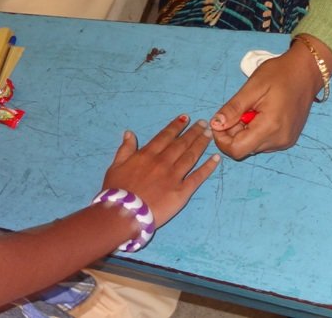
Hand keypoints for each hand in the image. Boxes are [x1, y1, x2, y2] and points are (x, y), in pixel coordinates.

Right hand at [102, 116, 219, 225]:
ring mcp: (174, 176)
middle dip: (194, 131)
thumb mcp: (115, 166)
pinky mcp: (182, 191)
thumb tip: (130, 133)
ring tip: (209, 134)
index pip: (165, 136)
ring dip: (201, 143)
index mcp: (147, 154)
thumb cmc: (116, 191)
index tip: (186, 118)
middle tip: (204, 123)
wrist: (123, 213)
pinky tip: (216, 158)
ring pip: (191, 156)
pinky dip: (208, 167)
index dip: (176, 126)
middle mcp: (163, 162)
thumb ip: (125, 149)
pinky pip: (198, 177)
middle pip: (182, 143)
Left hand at [210, 35, 331, 159]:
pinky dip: (256, 131)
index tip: (219, 121)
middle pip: (244, 149)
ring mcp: (285, 141)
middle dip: (233, 132)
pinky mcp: (288, 139)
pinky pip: (263, 142)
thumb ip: (233, 108)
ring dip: (244, 131)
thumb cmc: (280, 74)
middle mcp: (279, 140)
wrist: (307, 72)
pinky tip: (262, 114)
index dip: (221, 139)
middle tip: (238, 109)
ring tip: (253, 109)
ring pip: (252, 146)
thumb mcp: (252, 87)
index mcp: (270, 127)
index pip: (236, 150)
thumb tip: (215, 125)